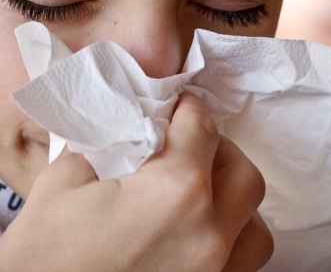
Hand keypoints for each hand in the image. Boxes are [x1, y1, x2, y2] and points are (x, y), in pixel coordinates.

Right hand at [0, 92, 272, 270]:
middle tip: (189, 143)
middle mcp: (208, 233)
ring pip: (254, 218)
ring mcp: (217, 271)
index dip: (190, 108)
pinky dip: (234, 232)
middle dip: (217, 147)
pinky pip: (246, 256)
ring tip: (203, 186)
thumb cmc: (46, 257)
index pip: (200, 128)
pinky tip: (203, 225)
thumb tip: (128, 125)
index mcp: (174, 192)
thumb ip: (105, 142)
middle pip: (240, 170)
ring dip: (233, 193)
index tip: (182, 105)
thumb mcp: (63, 183)